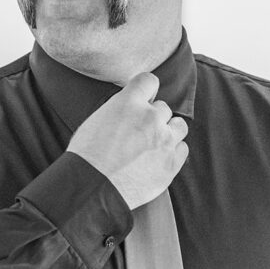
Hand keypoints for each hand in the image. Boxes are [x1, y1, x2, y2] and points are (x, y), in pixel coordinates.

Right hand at [67, 72, 189, 209]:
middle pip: (163, 108)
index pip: (149, 81)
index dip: (146, 90)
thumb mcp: (97, 119)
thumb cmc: (87, 156)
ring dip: (169, 131)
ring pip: (179, 126)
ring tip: (154, 143)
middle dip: (153, 117)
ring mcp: (164, 141)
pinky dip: (173, 151)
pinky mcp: (171, 163)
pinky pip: (182, 149)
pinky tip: (158, 158)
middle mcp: (150, 117)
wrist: (92, 188)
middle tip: (140, 131)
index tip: (144, 97)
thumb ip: (120, 110)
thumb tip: (130, 109)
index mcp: (129, 103)